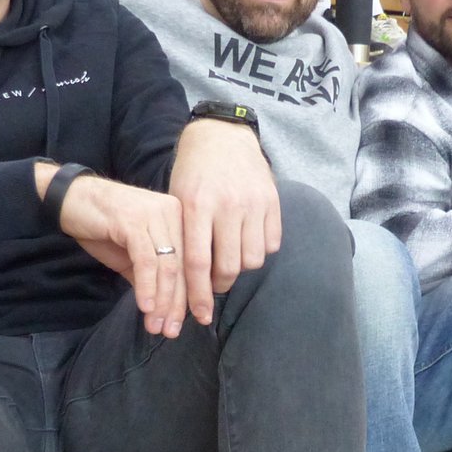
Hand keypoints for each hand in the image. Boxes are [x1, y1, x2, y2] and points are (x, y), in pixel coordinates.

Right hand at [51, 168, 190, 336]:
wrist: (69, 200)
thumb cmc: (102, 226)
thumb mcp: (131, 256)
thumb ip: (151, 277)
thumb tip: (166, 310)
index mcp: (178, 217)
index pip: (190, 263)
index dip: (190, 297)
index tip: (187, 324)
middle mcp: (172, 212)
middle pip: (183, 267)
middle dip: (177, 304)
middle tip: (171, 332)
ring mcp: (154, 214)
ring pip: (167, 266)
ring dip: (163, 301)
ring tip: (156, 326)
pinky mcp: (133, 220)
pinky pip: (146, 261)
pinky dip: (147, 286)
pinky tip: (145, 307)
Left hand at [167, 118, 281, 323]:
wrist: (222, 136)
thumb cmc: (192, 173)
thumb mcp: (177, 200)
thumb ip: (183, 237)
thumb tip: (183, 285)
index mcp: (197, 206)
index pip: (199, 263)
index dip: (198, 295)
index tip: (199, 315)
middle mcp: (228, 205)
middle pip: (229, 267)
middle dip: (219, 286)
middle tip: (213, 286)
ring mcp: (254, 203)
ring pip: (253, 260)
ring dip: (240, 268)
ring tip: (229, 260)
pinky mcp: (273, 201)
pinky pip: (271, 244)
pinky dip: (259, 251)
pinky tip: (246, 242)